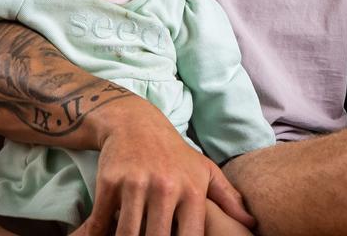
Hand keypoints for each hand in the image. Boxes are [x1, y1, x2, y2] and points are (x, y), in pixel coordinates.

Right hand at [72, 101, 255, 235]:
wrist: (134, 121)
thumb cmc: (173, 152)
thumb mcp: (204, 169)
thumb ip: (227, 198)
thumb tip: (251, 225)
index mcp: (192, 190)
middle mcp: (165, 187)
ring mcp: (136, 184)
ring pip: (128, 234)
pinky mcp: (110, 181)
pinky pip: (100, 221)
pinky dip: (94, 234)